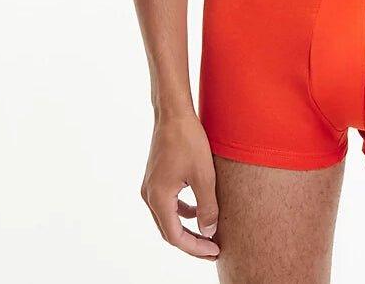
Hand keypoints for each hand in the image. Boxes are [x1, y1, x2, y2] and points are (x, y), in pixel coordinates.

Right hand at [140, 113, 219, 258]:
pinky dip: (181, 212)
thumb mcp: (204, 175)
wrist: (173, 114)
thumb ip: (207, 206)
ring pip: (167, 218)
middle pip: (168, 231)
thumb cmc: (189, 140)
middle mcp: (149, 196)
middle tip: (212, 250)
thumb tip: (209, 232)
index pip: (175, 236)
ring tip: (207, 234)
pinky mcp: (155, 178)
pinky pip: (167, 204)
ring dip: (186, 229)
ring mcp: (150, 187)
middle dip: (191, 242)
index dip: (195, 247)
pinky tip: (196, 210)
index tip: (214, 251)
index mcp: (159, 198)